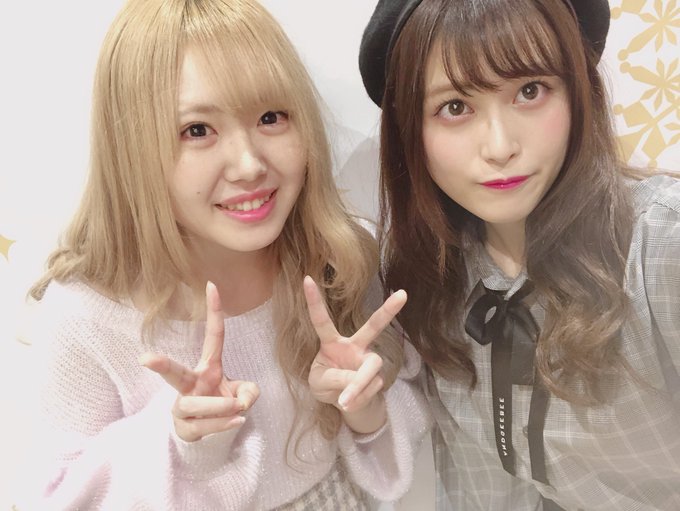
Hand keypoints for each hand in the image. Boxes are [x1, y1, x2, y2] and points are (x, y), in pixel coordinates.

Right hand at [140, 281, 259, 441]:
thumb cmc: (222, 403)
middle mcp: (190, 385)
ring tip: (237, 408)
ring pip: (194, 405)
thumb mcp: (243, 393)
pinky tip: (238, 420)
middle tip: (145, 359)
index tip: (212, 285)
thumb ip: (249, 392)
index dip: (213, 311)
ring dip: (219, 406)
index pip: (212, 336)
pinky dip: (223, 424)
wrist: (205, 432)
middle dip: (162, 365)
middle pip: (174, 374)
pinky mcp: (185, 429)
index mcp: (207, 368)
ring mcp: (184, 408)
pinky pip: (203, 426)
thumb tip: (242, 401)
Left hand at [303, 276, 406, 414]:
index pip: (321, 320)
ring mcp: (368, 360)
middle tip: (404, 294)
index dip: (314, 301)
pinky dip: (357, 399)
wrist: (344, 403)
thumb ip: (335, 378)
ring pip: (370, 368)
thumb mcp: (319, 383)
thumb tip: (357, 380)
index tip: (306, 278)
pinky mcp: (378, 376)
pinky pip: (370, 389)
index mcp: (332, 342)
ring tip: (344, 400)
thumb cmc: (326, 384)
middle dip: (388, 310)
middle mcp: (355, 346)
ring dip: (357, 386)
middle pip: (373, 326)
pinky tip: (351, 401)